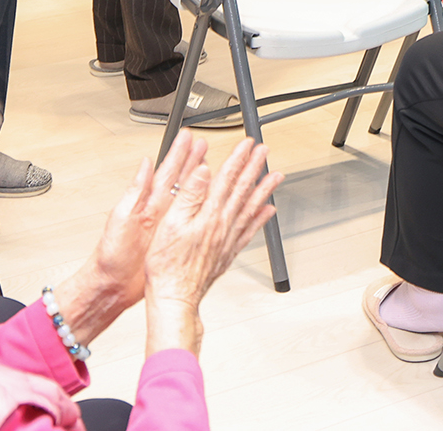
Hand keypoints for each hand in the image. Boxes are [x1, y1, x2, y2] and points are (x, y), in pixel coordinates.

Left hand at [53, 133, 208, 347]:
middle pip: (181, 179)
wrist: (112, 285)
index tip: (189, 137)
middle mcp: (159, 210)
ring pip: (191, 198)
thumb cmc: (111, 255)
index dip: (178, 153)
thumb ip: (134, 191)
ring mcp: (168, 225)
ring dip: (202, 181)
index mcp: (146, 202)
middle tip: (207, 144)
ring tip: (215, 164)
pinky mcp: (173, 241)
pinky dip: (204, 210)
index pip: (166, 171)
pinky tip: (214, 203)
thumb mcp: (120, 218)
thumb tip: (144, 164)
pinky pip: (193, 221)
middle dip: (194, 160)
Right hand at [145, 136, 281, 356]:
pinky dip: (261, 218)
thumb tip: (204, 170)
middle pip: (242, 190)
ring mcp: (228, 239)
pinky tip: (268, 210)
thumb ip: (189, 195)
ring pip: (251, 207)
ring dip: (264, 189)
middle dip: (254, 167)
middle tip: (264, 151)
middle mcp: (223, 225)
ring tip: (276, 175)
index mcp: (208, 215)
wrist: (176, 297)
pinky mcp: (228, 253)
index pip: (226, 179)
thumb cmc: (167, 265)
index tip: (246, 144)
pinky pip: (250, 231)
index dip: (237, 159)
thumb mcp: (170, 224)